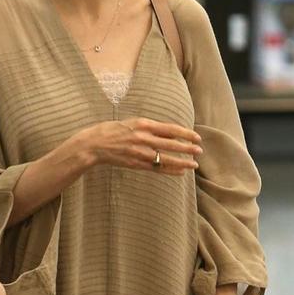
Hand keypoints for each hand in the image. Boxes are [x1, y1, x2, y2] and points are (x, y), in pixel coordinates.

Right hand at [76, 117, 201, 174]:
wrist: (93, 144)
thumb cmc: (111, 130)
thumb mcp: (131, 122)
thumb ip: (148, 127)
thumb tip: (167, 131)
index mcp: (143, 124)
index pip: (170, 129)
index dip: (185, 133)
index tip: (196, 137)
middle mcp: (143, 138)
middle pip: (171, 144)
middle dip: (187, 148)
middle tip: (200, 150)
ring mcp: (139, 152)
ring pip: (166, 158)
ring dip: (182, 162)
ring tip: (194, 164)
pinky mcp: (135, 164)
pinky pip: (156, 168)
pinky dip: (169, 170)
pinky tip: (180, 172)